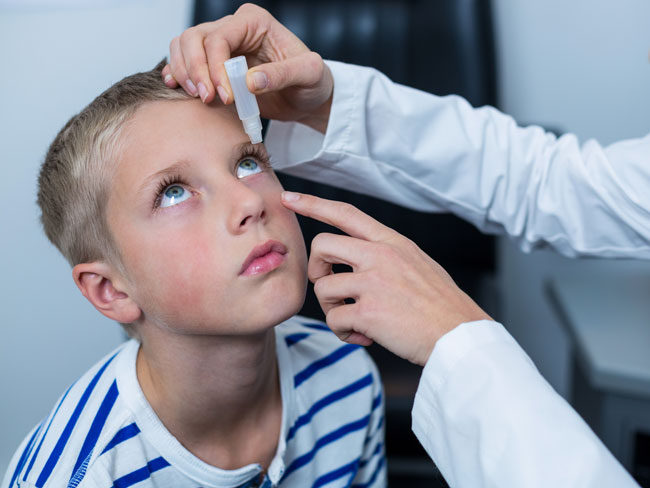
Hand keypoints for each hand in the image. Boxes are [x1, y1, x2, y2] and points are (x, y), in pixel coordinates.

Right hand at [162, 3, 332, 132]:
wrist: (307, 98)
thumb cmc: (311, 82)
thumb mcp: (309, 76)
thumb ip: (282, 75)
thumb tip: (250, 81)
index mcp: (254, 22)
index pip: (220, 37)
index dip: (215, 67)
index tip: (226, 97)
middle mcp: (234, 28)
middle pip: (194, 38)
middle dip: (196, 70)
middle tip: (207, 99)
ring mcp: (221, 46)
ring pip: (184, 46)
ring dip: (183, 72)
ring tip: (199, 97)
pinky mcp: (213, 65)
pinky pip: (184, 61)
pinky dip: (177, 73)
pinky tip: (179, 89)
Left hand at [281, 191, 491, 365]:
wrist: (459, 335)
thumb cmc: (440, 304)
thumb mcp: (417, 263)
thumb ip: (386, 256)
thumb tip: (356, 262)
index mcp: (392, 242)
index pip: (345, 213)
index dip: (313, 204)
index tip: (289, 198)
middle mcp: (380, 256)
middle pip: (321, 245)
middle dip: (317, 269)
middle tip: (332, 289)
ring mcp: (374, 282)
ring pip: (323, 287)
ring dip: (332, 309)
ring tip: (354, 321)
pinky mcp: (369, 312)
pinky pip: (334, 320)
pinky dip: (343, 333)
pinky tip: (362, 337)